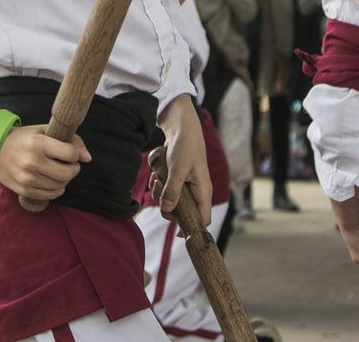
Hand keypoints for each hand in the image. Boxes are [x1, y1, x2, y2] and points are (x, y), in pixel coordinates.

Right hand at [0, 126, 89, 202]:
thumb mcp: (44, 131)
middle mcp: (32, 162)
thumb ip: (69, 140)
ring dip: (65, 179)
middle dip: (73, 169)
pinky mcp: (24, 191)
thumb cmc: (23, 138)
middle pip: (68, 173)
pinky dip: (56, 189)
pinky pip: (51, 195)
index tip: (70, 153)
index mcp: (38, 144)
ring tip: (58, 171)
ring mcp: (28, 179)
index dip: (75, 154)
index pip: (70, 154)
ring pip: (61, 186)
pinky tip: (52, 180)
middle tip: (69, 164)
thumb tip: (88, 158)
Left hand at [152, 95, 212, 227]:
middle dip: (166, 205)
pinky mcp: (175, 178)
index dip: (192, 229)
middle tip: (158, 189)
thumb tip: (167, 210)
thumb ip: (173, 189)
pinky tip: (155, 174)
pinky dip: (157, 185)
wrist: (180, 124)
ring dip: (159, 193)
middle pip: (181, 213)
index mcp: (203, 191)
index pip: (203, 219)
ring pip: (170, 201)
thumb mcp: (178, 168)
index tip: (176, 233)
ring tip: (155, 178)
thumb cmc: (185, 144)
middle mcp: (195, 191)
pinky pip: (164, 190)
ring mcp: (185, 185)